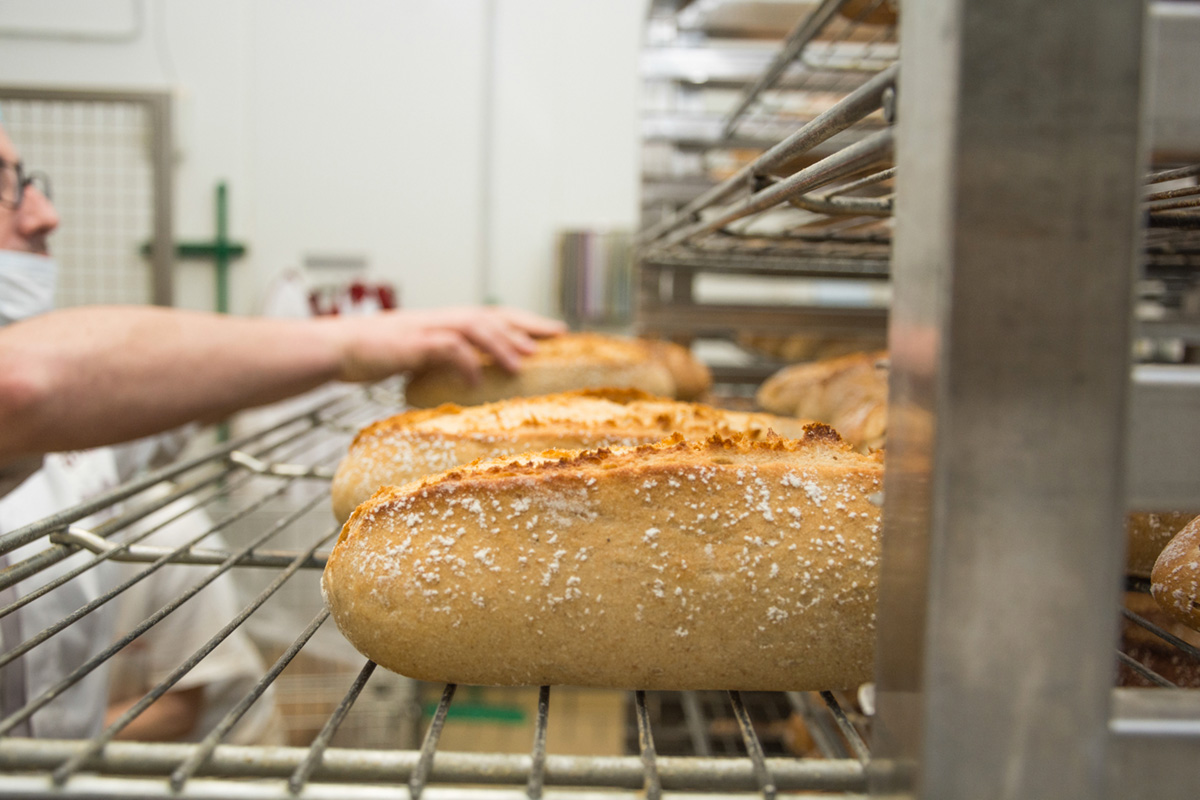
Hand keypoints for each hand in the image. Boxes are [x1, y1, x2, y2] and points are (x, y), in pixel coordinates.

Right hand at [327, 306, 565, 383]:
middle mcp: (438, 320)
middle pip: (491, 315)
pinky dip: (465, 364)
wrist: (333, 349)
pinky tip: (477, 380)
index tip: (551, 331)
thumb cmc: (369, 356)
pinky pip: (446, 349)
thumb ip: (439, 363)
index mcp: (441, 322)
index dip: (522, 322)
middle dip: (525, 324)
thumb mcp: (412, 358)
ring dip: (502, 343)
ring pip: (474, 327)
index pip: (489, 316)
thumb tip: (466, 381)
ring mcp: (425, 330)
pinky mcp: (411, 344)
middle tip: (558, 335)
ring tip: (525, 362)